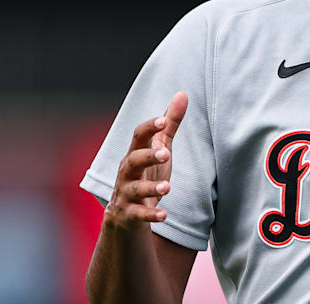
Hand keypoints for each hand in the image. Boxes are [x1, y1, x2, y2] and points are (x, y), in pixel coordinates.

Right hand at [104, 91, 187, 227]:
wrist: (126, 215)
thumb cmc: (147, 174)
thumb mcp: (160, 148)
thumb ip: (170, 124)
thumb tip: (183, 94)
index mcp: (135, 153)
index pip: (138, 136)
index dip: (150, 127)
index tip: (163, 120)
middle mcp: (128, 172)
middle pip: (133, 160)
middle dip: (147, 156)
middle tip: (166, 155)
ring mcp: (126, 193)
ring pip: (134, 189)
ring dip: (150, 187)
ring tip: (168, 187)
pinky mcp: (128, 214)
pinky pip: (137, 214)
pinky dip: (149, 214)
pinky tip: (163, 215)